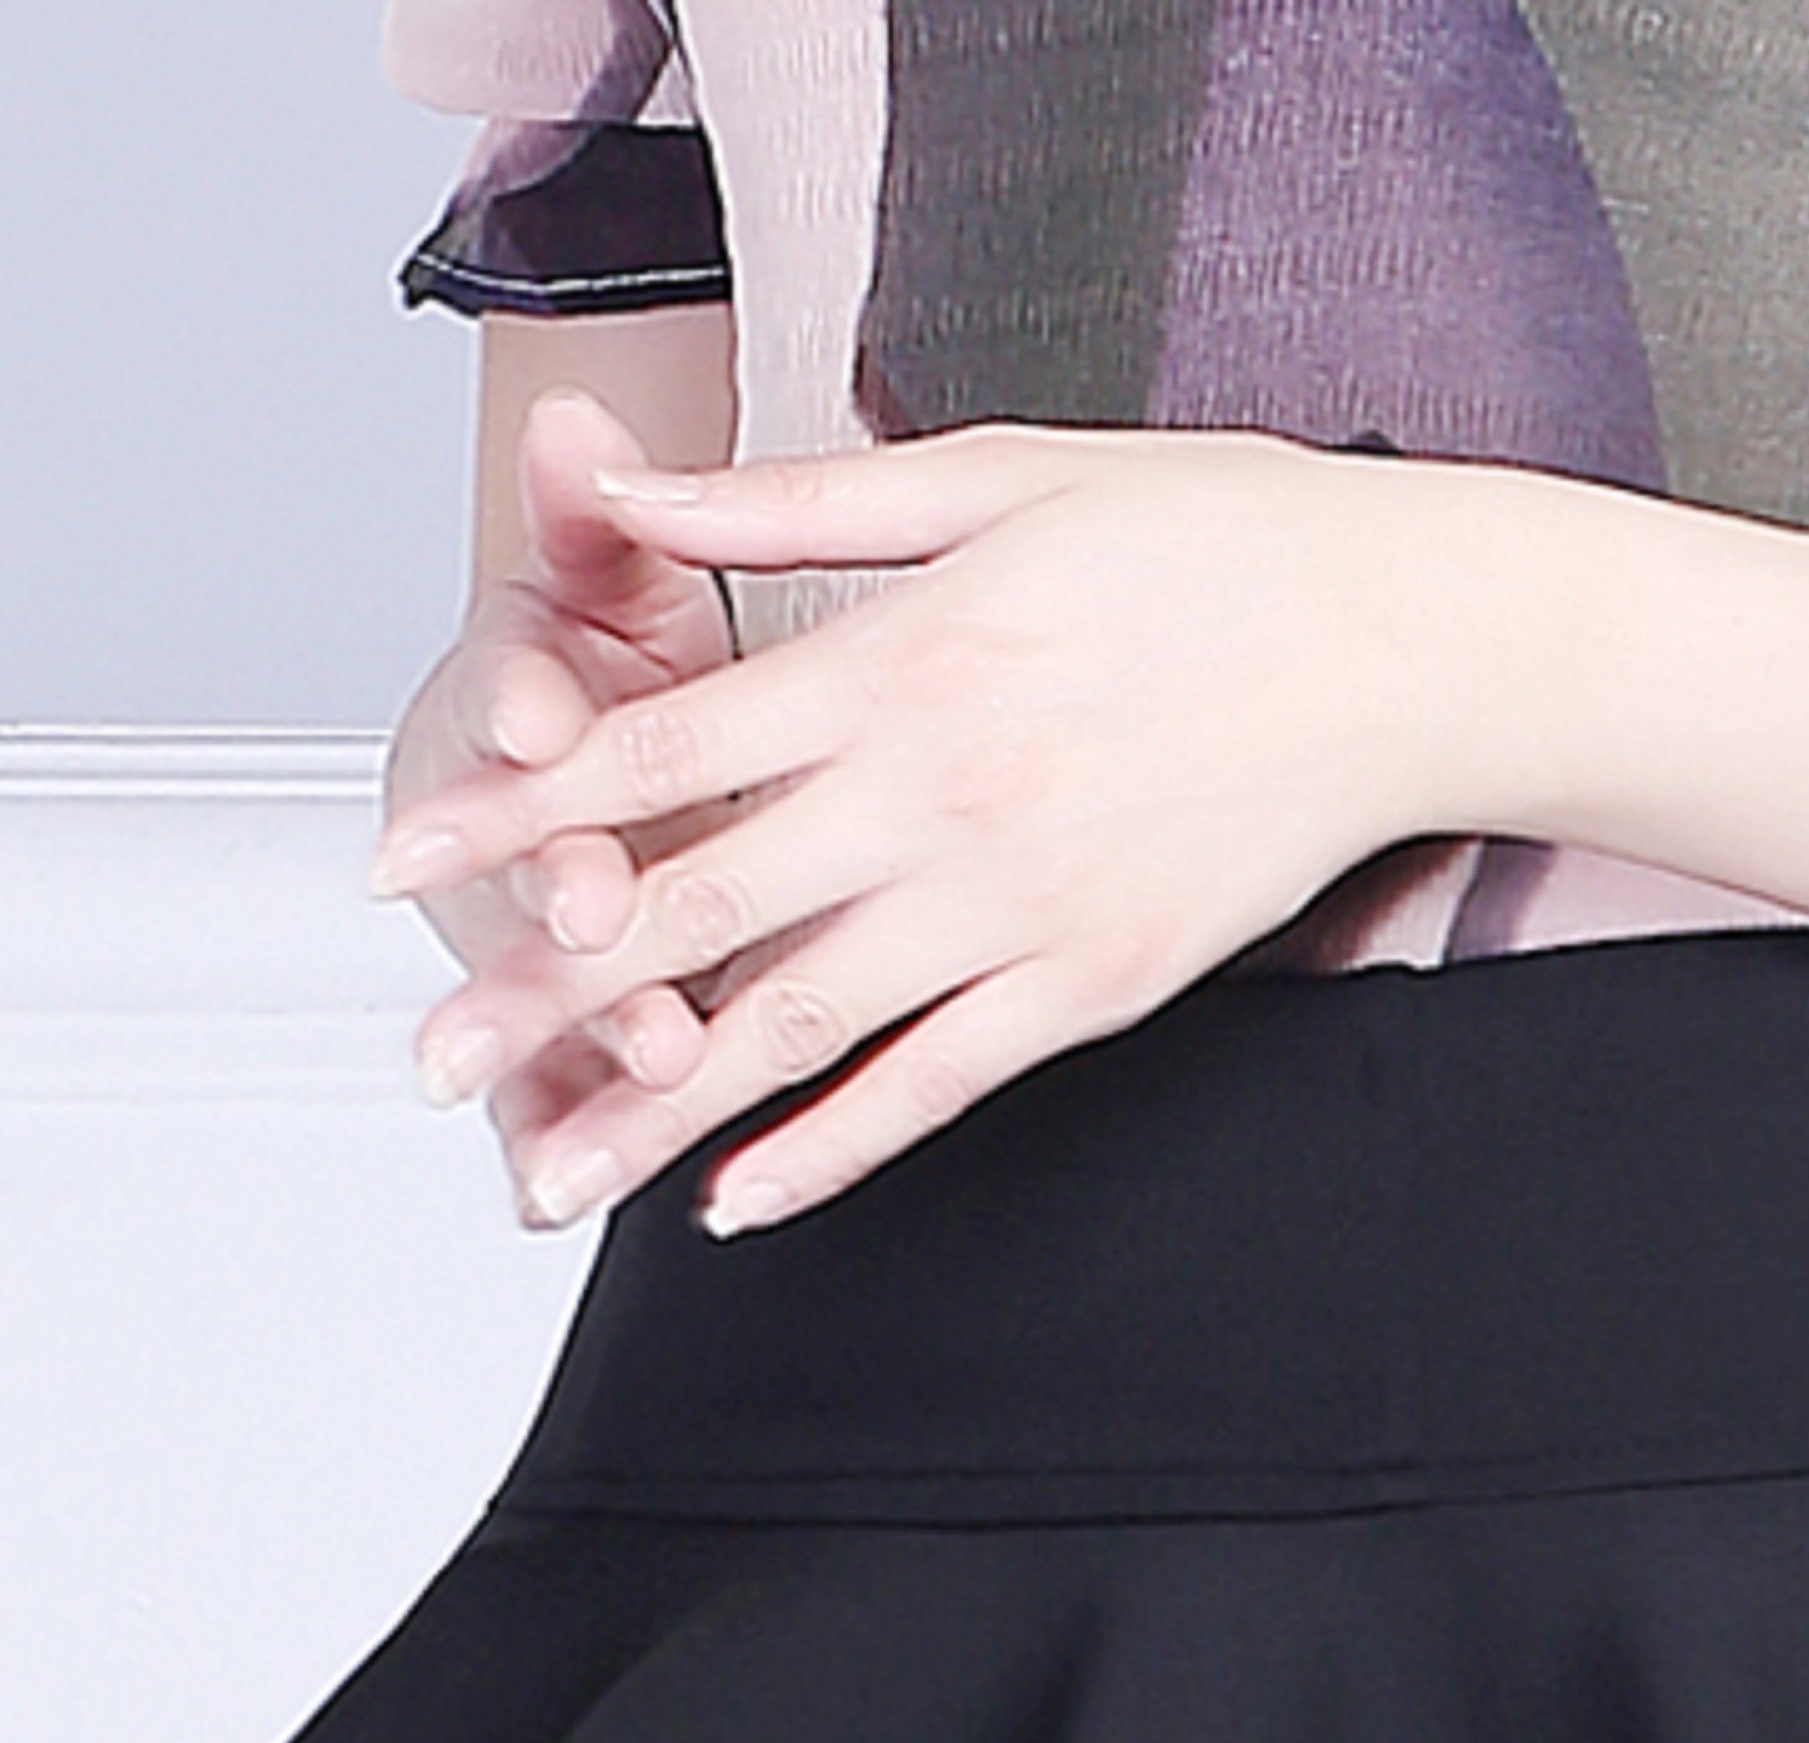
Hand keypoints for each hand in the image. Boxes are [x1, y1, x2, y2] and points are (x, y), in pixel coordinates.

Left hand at [363, 420, 1472, 1234]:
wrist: (1401, 642)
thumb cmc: (1209, 540)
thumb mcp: (993, 474)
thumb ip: (792, 504)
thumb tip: (626, 490)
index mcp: (895, 663)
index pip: (656, 751)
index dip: (517, 813)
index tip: (407, 868)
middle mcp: (935, 800)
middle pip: (693, 913)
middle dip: (545, 998)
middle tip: (431, 1063)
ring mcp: (1015, 909)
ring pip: (796, 1029)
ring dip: (659, 1110)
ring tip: (548, 1181)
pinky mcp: (1089, 985)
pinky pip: (933, 1088)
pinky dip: (831, 1151)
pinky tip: (738, 1201)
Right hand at [376, 381, 754, 1200]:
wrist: (585, 746)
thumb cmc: (610, 664)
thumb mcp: (609, 574)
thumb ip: (590, 513)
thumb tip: (573, 423)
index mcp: (511, 721)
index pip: (511, 709)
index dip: (523, 714)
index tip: (541, 716)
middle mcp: (509, 839)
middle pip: (524, 870)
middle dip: (557, 901)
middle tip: (601, 917)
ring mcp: (535, 942)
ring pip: (537, 1001)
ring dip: (567, 1044)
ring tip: (609, 1088)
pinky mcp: (565, 1026)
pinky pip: (548, 1094)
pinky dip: (545, 1140)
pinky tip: (544, 1192)